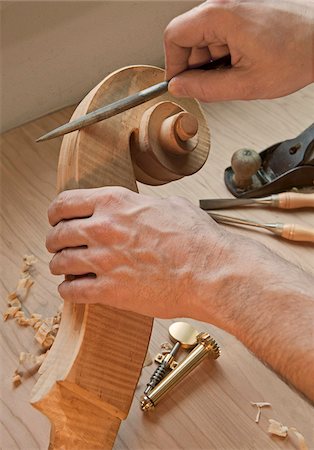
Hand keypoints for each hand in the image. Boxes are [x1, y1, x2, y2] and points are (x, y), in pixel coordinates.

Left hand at [46, 186, 233, 318]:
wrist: (211, 272)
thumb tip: (143, 207)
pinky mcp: (109, 291)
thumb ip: (146, 205)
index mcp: (115, 202)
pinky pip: (72, 292)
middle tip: (60, 247)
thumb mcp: (171, 206)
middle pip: (57, 234)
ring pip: (60, 263)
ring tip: (66, 269)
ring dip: (60, 266)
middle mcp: (103, 229)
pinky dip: (69, 291)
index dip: (56, 213)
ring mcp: (104, 260)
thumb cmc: (198, 240)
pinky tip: (75, 289)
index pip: (65, 203)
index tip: (57, 220)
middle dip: (55, 241)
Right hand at [164, 0, 313, 100]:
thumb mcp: (246, 83)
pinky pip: (221, 34)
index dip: (174, 65)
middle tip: (217, 85)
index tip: (180, 84)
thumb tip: (180, 88)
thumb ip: (205, 89)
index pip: (174, 36)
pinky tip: (244, 63)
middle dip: (197, 67)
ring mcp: (235, 5)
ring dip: (214, 62)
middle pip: (189, 38)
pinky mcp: (244, 9)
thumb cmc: (299, 53)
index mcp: (221, 15)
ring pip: (205, 38)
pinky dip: (226, 53)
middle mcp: (225, 3)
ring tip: (239, 73)